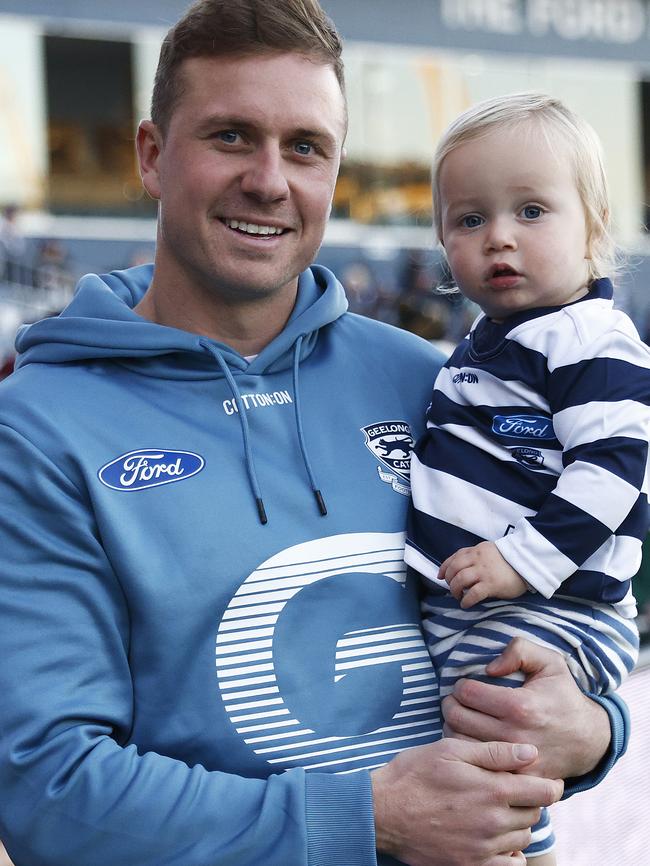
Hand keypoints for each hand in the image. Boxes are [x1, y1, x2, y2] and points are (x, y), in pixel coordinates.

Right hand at [371, 737, 562, 865]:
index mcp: (492, 789)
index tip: (546, 778)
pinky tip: (497, 838)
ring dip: (519, 823)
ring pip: (523, 837)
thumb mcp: (451, 749)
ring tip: (498, 809)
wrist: (383, 811)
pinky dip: (510, 853)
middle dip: (530, 800)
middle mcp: (493, 822)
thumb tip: (531, 753)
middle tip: (513, 789)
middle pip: (535, 813)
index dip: (550, 783)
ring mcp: (483, 848)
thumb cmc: (415, 773)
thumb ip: (494, 752)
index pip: (543, 791)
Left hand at [438, 542, 526, 607]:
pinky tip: (465, 604)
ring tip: (457, 596)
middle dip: (448, 579)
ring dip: (454, 590)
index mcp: (478, 550)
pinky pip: (472, 593)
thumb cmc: (510, 561)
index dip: (445, 567)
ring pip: (460, 580)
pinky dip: (466, 600)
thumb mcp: (491, 552)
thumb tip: (461, 569)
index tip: (440, 575)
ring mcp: (484, 571)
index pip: (455, 556)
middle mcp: (478, 559)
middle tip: (451, 588)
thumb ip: (477, 557)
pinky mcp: (491, 584)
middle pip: (454, 568)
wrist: (529, 564)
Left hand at [442, 637, 610, 779]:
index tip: (465, 686)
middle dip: (451, 704)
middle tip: (456, 701)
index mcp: (520, 705)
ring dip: (453, 727)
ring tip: (461, 718)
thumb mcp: (550, 661)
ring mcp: (513, 760)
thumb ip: (520, 650)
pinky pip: (475, 765)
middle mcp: (514, 735)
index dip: (460, 685)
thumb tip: (490, 668)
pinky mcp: (514, 778)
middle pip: (458, 717)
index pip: (467, 693)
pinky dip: (466, 752)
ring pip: (460, 743)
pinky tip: (471, 740)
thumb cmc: (563, 695)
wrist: (588, 739)